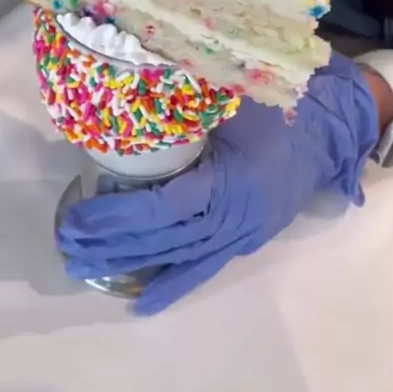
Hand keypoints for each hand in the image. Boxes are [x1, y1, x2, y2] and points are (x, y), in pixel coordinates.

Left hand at [57, 53, 378, 313]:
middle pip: (162, 236)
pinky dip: (173, 285)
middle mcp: (232, 217)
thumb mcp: (233, 97)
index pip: (163, 205)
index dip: (118, 215)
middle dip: (111, 242)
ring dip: (128, 262)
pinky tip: (141, 303)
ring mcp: (238, 235)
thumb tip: (127, 88)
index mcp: (229, 180)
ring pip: (176, 256)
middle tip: (66, 243)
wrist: (326, 137)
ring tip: (83, 266)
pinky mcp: (243, 242)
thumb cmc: (278, 112)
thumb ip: (188, 99)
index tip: (77, 216)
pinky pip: (204, 269)